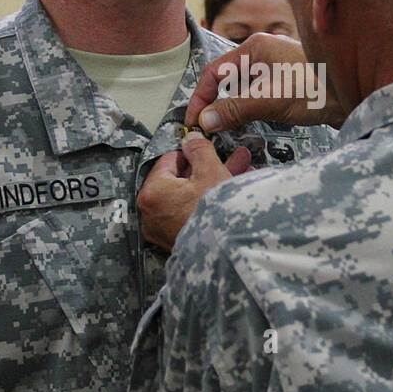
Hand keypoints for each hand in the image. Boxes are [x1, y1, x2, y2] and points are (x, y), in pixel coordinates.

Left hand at [138, 132, 251, 250]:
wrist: (229, 253)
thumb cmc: (215, 211)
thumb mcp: (210, 170)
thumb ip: (199, 150)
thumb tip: (191, 138)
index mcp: (152, 193)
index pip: (168, 161)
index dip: (191, 152)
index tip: (207, 148)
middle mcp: (152, 214)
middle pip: (182, 180)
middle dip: (208, 168)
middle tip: (229, 159)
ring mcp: (166, 230)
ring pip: (191, 197)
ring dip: (215, 183)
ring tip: (240, 172)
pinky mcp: (180, 241)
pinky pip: (194, 213)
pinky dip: (210, 202)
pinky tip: (234, 193)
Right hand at [184, 33, 346, 132]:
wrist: (358, 95)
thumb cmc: (317, 90)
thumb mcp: (270, 100)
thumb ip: (236, 109)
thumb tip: (205, 120)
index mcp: (256, 48)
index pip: (214, 71)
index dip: (201, 97)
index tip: (193, 121)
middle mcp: (264, 53)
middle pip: (227, 79)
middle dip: (214, 103)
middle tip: (206, 129)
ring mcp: (277, 68)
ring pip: (242, 89)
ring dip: (232, 108)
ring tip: (223, 130)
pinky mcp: (288, 83)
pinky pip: (258, 95)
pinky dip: (248, 109)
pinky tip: (248, 124)